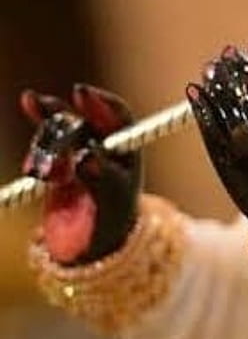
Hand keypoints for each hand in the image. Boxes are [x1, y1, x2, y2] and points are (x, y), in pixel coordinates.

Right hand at [20, 85, 141, 264]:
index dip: (99, 101)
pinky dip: (36, 147)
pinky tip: (31, 130)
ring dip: (46, 135)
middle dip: (60, 113)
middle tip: (40, 104)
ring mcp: (74, 154)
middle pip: (80, 118)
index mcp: (124, 146)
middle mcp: (100, 144)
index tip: (80, 93)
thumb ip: (100, 176)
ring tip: (46, 168)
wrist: (89, 245)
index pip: (116, 114)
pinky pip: (42, 150)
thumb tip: (86, 156)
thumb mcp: (111, 197)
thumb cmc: (111, 218)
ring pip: (57, 132)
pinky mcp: (53, 167)